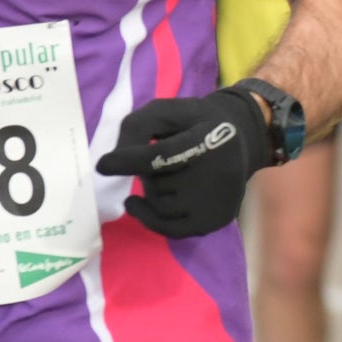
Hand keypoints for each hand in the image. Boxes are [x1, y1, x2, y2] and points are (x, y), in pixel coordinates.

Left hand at [92, 88, 273, 237]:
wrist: (239, 139)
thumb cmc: (193, 124)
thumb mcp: (166, 111)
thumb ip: (137, 127)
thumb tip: (114, 162)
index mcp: (211, 136)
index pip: (165, 155)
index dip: (130, 160)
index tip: (103, 165)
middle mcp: (222, 171)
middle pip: (159, 182)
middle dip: (148, 173)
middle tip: (160, 160)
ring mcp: (221, 200)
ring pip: (162, 206)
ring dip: (152, 192)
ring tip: (164, 175)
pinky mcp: (217, 219)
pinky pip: (170, 229)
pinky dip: (148, 219)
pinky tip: (137, 205)